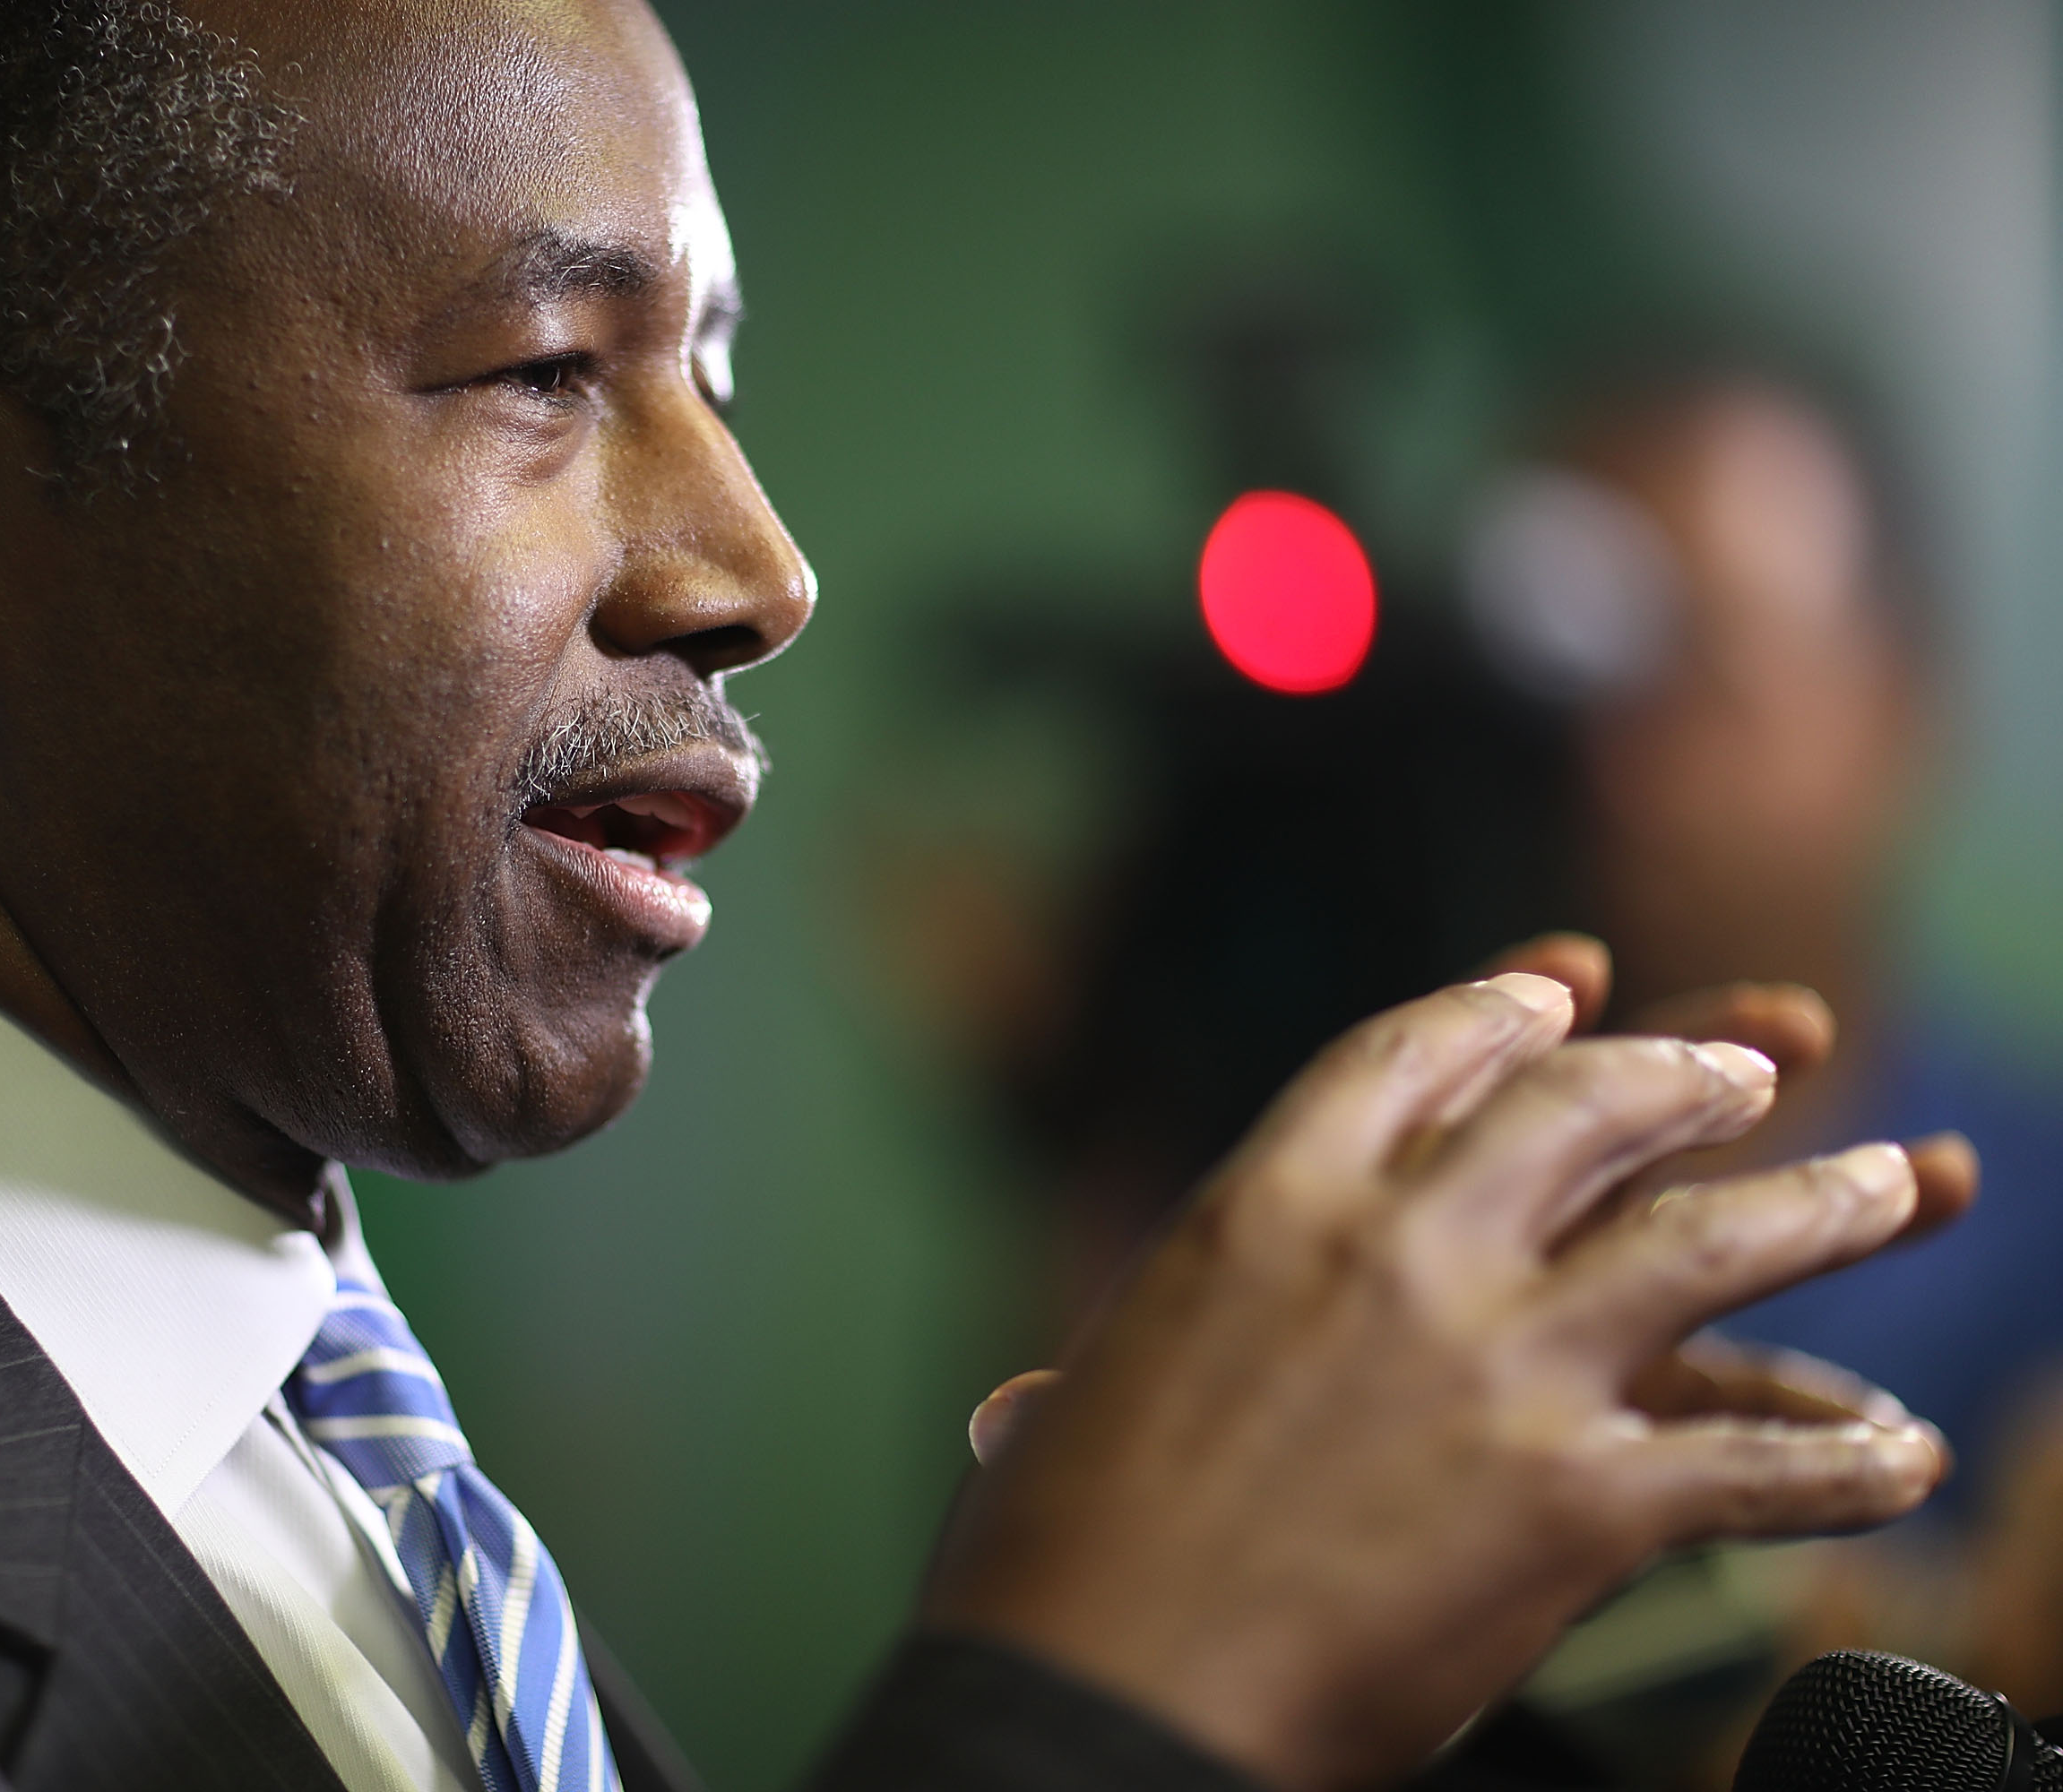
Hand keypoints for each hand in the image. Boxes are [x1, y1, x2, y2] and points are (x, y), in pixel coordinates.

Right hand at [924, 969, 1966, 1790]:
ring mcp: (1496, 1365)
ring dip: (1826, 1207)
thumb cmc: (1048, 1565)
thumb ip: (1092, 1376)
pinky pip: (1755, 1465)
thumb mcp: (1073, 1409)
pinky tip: (1901, 1453)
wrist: (1093, 1692)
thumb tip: (1014, 1413)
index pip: (1412, 1057)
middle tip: (1763, 1061)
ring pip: (1711, 1245)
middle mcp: (1393, 1248)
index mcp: (1263, 1205)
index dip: (1504, 1006)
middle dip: (1687, 1071)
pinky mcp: (1574, 1503)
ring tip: (1908, 1181)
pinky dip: (1844, 1460)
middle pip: (1585, 1110)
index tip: (1568, 978)